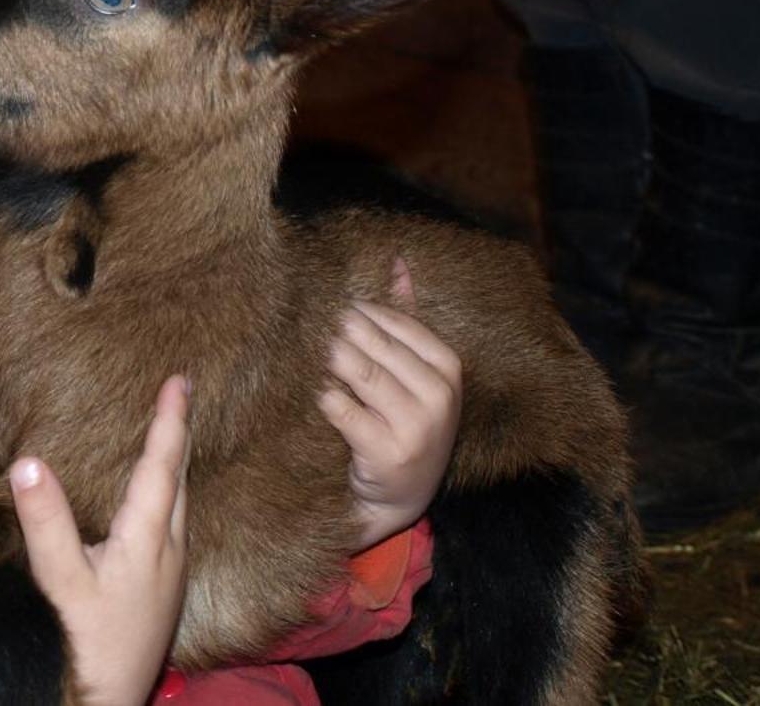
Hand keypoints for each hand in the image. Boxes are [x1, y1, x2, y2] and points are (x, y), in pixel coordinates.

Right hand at [10, 373, 189, 705]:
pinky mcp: (165, 592)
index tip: (181, 380)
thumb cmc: (88, 644)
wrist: (110, 702)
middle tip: (181, 396)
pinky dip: (170, 496)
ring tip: (171, 439)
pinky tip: (158, 505)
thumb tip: (29, 460)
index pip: (162, 466)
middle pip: (180, 480)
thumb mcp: (61, 581)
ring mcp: (171, 574)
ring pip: (181, 504)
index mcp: (148, 540)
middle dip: (180, 436)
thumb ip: (46, 521)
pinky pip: (176, 525)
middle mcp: (170, 551)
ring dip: (176, 466)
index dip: (171, 420)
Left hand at [318, 257, 461, 549]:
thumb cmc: (404, 424)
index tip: (332, 308)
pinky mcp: (387, 452)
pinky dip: (325, 398)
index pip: (397, 322)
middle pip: (374, 344)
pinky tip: (317, 393)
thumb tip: (396, 261)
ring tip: (311, 352)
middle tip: (313, 326)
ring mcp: (416, 426)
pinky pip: (343, 409)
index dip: (360, 313)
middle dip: (340, 332)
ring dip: (330, 359)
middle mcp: (438, 396)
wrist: (398, 497)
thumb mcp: (418, 373)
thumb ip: (407, 318)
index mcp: (448, 368)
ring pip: (359, 372)